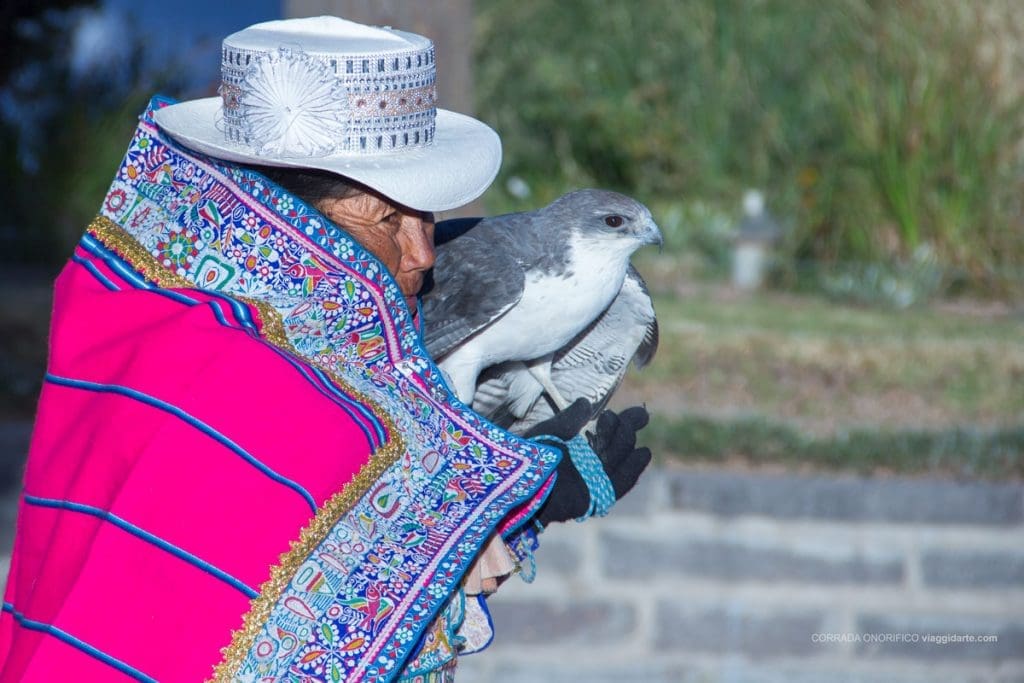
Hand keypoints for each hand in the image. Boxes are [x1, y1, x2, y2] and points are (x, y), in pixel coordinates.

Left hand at [528, 401, 651, 524]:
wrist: (521, 482)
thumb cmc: (531, 456)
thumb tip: (586, 402)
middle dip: (622, 428)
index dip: (628, 421)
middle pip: (618, 443)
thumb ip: (571, 418)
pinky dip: (633, 469)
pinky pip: (620, 484)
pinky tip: (643, 453)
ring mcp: (593, 479)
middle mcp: (590, 462)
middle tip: (607, 419)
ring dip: (625, 442)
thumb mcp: (551, 431)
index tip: (641, 413)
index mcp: (579, 445)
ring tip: (624, 429)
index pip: (610, 431)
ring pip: (620, 459)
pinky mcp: (595, 497)